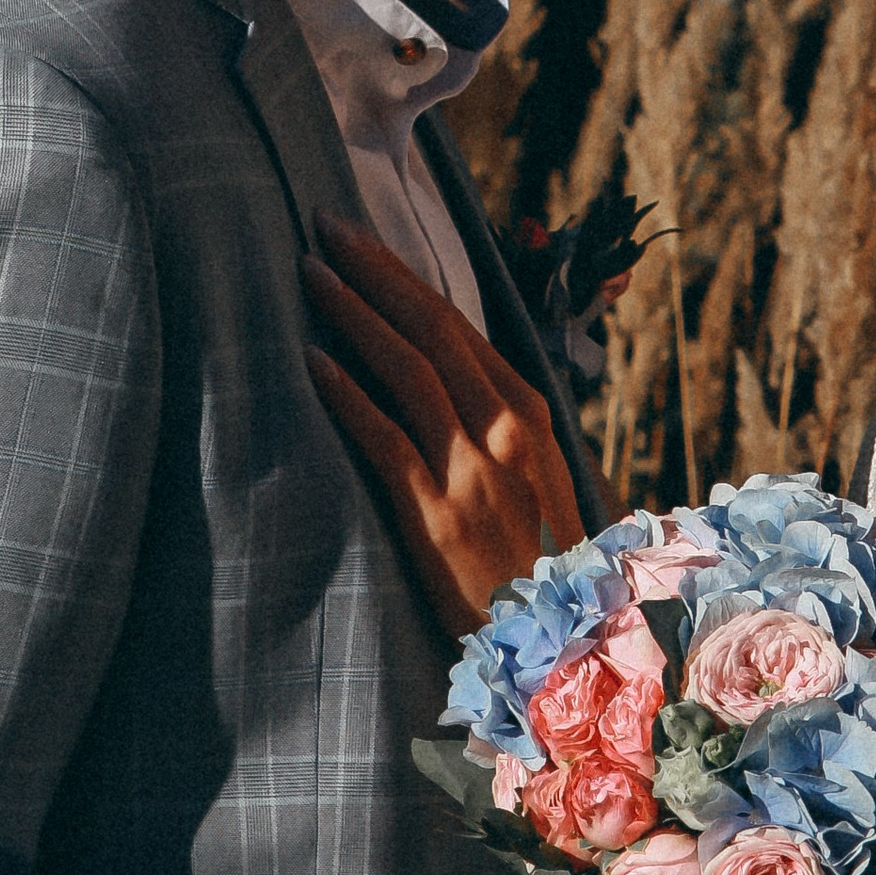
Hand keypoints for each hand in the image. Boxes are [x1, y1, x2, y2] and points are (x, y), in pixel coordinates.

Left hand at [303, 215, 584, 634]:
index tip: (364, 240)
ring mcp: (475, 473)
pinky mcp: (440, 519)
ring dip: (356, 315)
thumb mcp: (535, 482)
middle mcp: (508, 434)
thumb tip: (444, 382)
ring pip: (409, 373)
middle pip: (433, 333)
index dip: (407, 278)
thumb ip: (495, 431)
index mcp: (532, 417)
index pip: (461, 328)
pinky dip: (349, 396)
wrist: (564, 646)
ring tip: (311, 274)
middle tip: (325, 228)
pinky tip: (313, 361)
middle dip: (375, 273)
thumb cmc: (541, 566)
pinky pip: (388, 442)